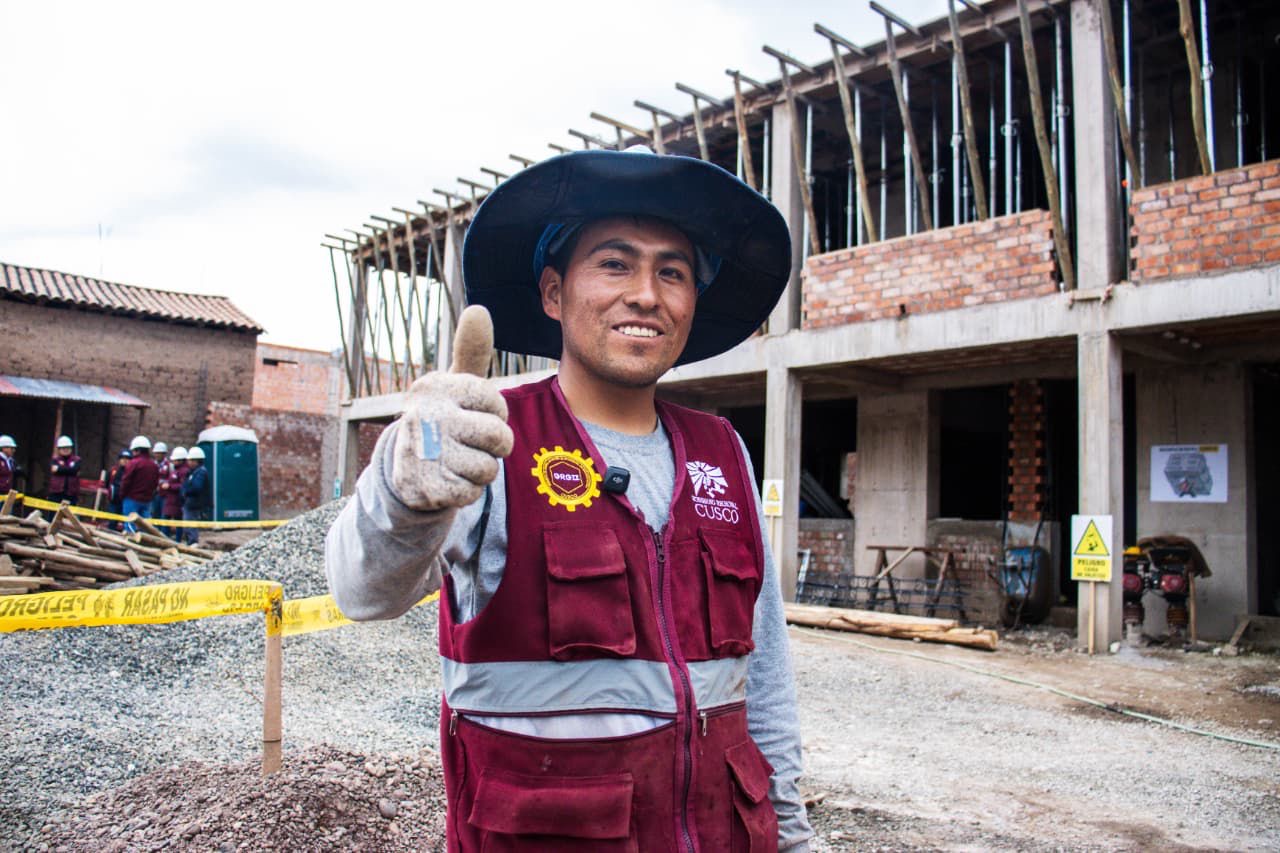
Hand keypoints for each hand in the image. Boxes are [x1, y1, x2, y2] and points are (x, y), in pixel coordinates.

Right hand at [390, 305, 513, 510]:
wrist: (406, 469)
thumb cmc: (443, 419)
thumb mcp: (454, 384)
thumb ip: (470, 350)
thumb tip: (478, 309)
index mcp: (435, 388)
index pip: (496, 403)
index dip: (494, 414)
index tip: (474, 415)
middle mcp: (426, 417)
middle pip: (498, 437)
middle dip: (493, 446)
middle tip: (469, 443)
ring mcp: (424, 454)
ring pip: (488, 468)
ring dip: (479, 470)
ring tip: (456, 461)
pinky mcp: (425, 488)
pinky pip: (473, 493)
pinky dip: (466, 491)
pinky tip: (447, 480)